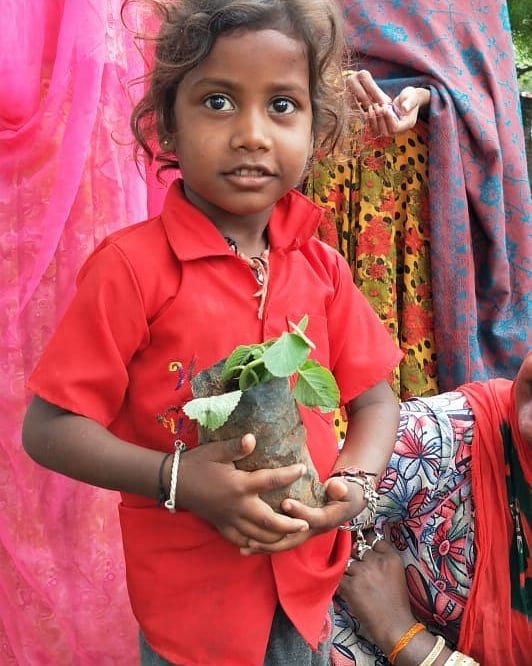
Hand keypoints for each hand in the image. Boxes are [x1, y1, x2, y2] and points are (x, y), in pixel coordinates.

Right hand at [176, 433, 309, 548]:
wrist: (174, 482)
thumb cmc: (197, 463)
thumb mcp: (216, 451)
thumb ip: (236, 446)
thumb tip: (252, 438)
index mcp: (239, 485)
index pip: (271, 481)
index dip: (289, 475)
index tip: (303, 470)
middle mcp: (238, 506)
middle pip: (269, 522)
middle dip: (290, 524)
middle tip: (306, 523)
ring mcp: (230, 520)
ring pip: (258, 536)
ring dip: (276, 538)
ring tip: (291, 535)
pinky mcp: (222, 527)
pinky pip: (241, 541)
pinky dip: (254, 544)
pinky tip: (263, 544)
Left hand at [239, 475, 364, 554]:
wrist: (347, 504)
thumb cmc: (345, 492)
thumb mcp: (347, 489)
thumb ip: (341, 488)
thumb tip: (336, 487)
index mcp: (327, 519)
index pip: (313, 518)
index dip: (300, 511)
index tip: (285, 502)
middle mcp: (314, 531)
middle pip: (293, 540)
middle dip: (274, 539)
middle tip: (254, 537)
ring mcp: (305, 535)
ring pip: (284, 545)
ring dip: (265, 547)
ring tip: (246, 547)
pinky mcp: (297, 534)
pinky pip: (280, 543)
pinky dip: (265, 546)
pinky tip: (246, 548)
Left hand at [338, 537, 415, 651]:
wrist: (394, 626)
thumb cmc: (396, 602)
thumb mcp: (397, 573)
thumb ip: (383, 558)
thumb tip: (364, 548)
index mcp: (391, 557)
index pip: (373, 539)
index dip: (367, 545)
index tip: (365, 551)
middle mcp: (377, 561)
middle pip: (358, 549)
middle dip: (357, 558)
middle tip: (360, 572)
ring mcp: (362, 572)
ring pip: (347, 562)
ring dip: (349, 572)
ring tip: (356, 585)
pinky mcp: (350, 585)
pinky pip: (339, 576)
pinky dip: (341, 582)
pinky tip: (348, 590)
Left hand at [347, 70, 429, 135]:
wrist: (408, 99)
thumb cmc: (411, 96)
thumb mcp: (412, 97)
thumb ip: (409, 102)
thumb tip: (405, 108)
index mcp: (407, 124)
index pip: (395, 128)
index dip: (388, 119)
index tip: (384, 108)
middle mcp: (399, 131)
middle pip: (386, 132)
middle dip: (379, 119)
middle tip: (376, 106)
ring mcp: (391, 131)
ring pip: (379, 132)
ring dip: (373, 120)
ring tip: (371, 107)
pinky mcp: (385, 127)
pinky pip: (375, 129)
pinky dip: (370, 121)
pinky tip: (367, 112)